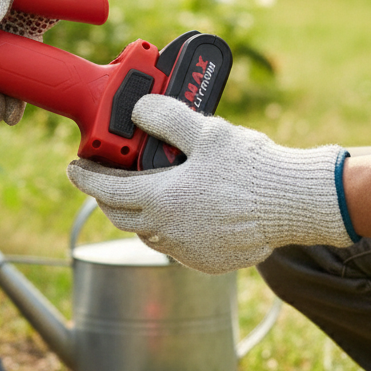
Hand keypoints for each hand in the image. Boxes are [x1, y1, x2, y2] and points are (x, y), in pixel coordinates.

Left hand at [68, 94, 357, 273]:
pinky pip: (174, 244)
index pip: (104, 189)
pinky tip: (180, 209)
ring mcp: (186, 249)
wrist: (296, 204)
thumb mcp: (206, 131)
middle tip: (107, 175)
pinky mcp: (206, 261)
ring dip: (137, 212)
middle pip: (118, 214)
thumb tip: (138, 108)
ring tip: (144, 189)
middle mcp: (166, 230)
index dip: (84, 177)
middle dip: (106, 194)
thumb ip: (166, 118)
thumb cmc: (252, 168)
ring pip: (145, 232)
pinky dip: (167, 227)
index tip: (74, 167)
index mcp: (159, 199)